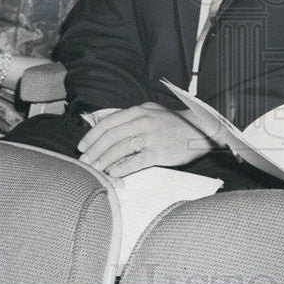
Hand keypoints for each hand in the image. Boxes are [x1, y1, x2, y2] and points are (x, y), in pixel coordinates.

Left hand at [77, 101, 213, 177]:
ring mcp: (152, 137)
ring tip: (94, 169)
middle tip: (84, 161)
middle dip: (94, 150)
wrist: (200, 130)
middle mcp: (144, 121)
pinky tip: (112, 173)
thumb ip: (131, 118)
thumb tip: (106, 127)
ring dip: (103, 160)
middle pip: (111, 136)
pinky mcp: (159, 152)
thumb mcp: (152, 112)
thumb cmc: (174, 124)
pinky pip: (135, 161)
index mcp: (139, 111)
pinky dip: (121, 167)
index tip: (82, 146)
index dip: (92, 135)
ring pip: (120, 149)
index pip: (109, 122)